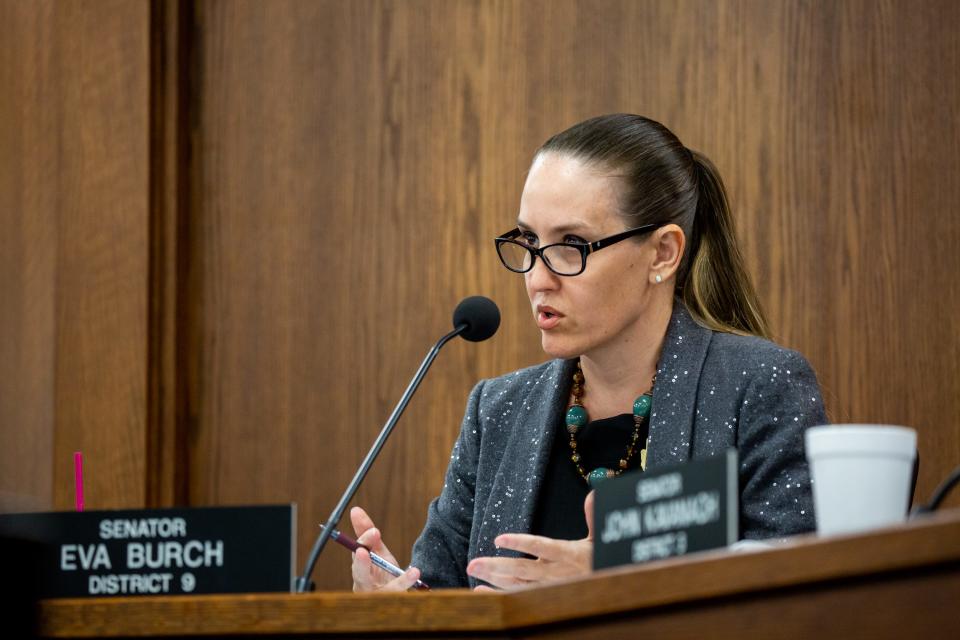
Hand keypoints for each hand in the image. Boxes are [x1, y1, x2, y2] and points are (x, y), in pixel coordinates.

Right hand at [349, 506, 421, 591]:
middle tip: (362, 551)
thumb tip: (355, 510)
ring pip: (380, 590)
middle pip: (360, 574)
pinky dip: (405, 581)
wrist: (393, 599)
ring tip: (389, 565)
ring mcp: (377, 595)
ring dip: (389, 581)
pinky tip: (415, 572)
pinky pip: (398, 592)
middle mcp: (364, 584)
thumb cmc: (381, 574)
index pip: (358, 553)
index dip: (363, 542)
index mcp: (360, 569)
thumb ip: (370, 536)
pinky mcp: (391, 600)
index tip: (373, 531)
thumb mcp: (378, 553)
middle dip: (361, 562)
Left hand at [466, 491, 594, 590]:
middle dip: (496, 567)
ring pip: (517, 584)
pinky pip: (517, 598)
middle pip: (522, 570)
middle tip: (472, 562)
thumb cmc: (602, 562)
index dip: (520, 543)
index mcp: (567, 555)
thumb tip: (593, 495)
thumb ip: (594, 517)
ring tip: (472, 569)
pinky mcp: (542, 597)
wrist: (609, 590)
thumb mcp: (600, 540)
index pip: (540, 547)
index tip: (499, 539)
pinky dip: (497, 595)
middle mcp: (554, 574)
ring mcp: (547, 588)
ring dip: (493, 578)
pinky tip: (480, 590)